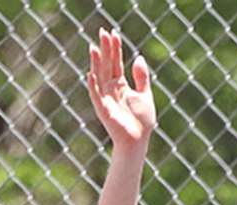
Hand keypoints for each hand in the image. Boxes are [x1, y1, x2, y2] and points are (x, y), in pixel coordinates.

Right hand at [86, 28, 155, 150]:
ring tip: (93, 47)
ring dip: (96, 62)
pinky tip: (91, 73)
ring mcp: (105, 98)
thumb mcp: (145, 94)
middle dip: (104, 49)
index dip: (115, 48)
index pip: (116, 62)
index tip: (113, 33)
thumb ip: (141, 77)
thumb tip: (138, 57)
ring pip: (99, 76)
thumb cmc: (141, 121)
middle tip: (102, 32)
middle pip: (106, 65)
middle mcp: (110, 89)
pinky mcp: (103, 109)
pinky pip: (96, 95)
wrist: (138, 141)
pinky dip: (93, 85)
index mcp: (120, 85)